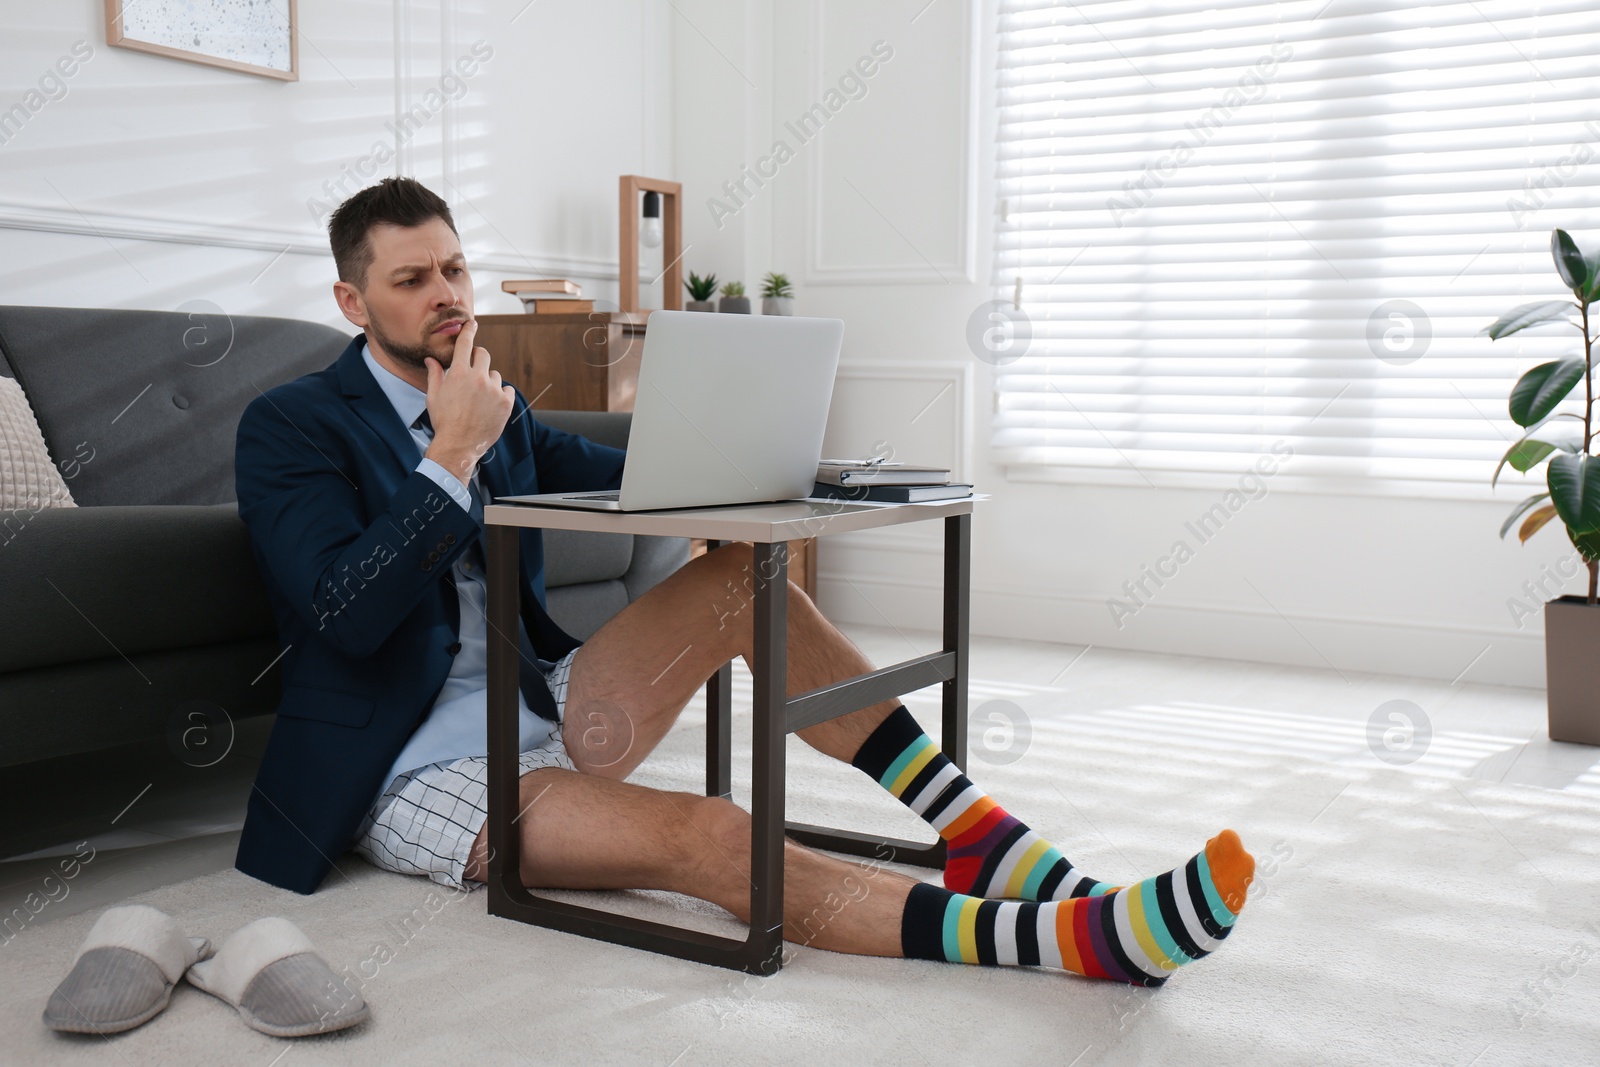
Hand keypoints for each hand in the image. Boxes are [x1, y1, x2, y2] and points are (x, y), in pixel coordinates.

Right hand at [422, 320, 515, 484]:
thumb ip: (435, 374)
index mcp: (459, 373)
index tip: (472, 323)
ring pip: (495, 375)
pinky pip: (507, 390)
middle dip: (478, 359)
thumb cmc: (443, 421)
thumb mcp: (434, 396)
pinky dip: (501, 395)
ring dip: (489, 381)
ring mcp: (494, 390)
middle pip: (484, 355)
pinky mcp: (506, 403)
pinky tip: (491, 406)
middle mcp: (478, 378)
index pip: (465, 344)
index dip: (469, 331)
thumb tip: (430, 360)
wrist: (459, 445)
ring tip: (479, 399)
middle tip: (474, 371)